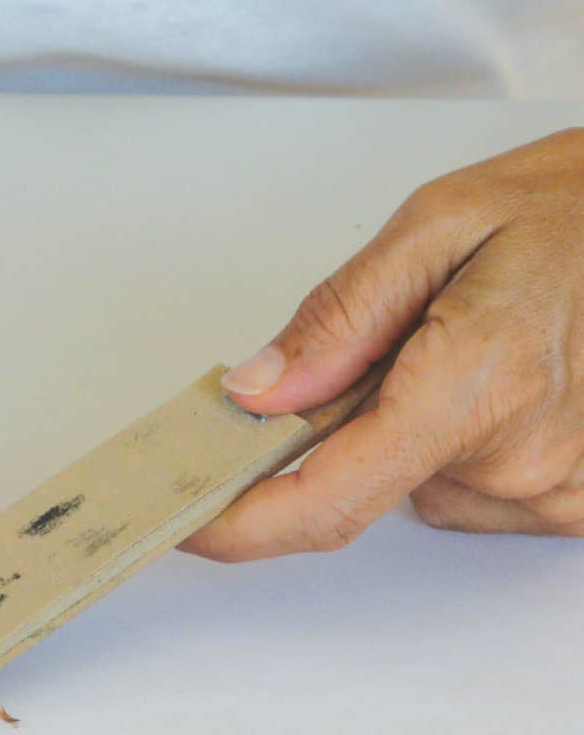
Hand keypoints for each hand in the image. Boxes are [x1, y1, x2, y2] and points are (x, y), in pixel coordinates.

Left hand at [183, 128, 583, 561]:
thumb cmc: (573, 209)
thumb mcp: (440, 224)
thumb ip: (341, 318)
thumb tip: (257, 393)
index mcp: (476, 385)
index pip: (327, 497)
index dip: (243, 525)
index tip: (190, 523)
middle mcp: (521, 459)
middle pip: (360, 484)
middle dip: (338, 428)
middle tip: (381, 344)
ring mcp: (555, 490)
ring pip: (411, 488)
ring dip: (402, 431)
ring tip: (459, 350)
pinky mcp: (572, 502)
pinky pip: (465, 492)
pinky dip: (450, 445)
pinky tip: (491, 383)